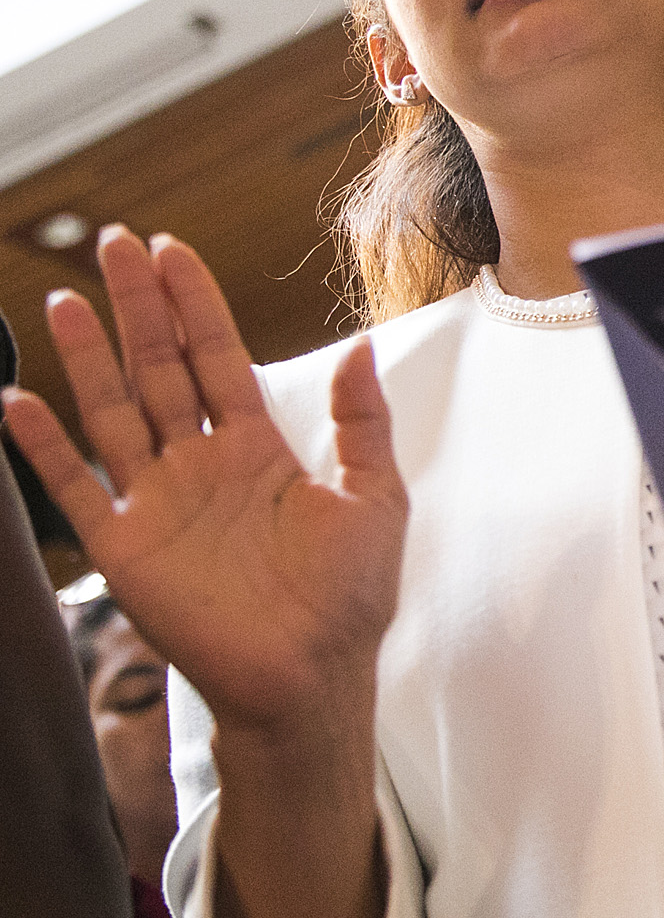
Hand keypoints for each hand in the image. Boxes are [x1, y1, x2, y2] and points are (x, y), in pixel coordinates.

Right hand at [0, 227, 407, 738]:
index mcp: (258, 449)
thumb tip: (362, 345)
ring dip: (90, 358)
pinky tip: (18, 401)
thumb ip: (362, 423)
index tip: (170, 250)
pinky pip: (77, 488)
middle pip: (161, 369)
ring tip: (67, 300)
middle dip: (139, 307)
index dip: (195, 305)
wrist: (314, 675)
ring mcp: (159, 502)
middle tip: (114, 241)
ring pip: (114, 412)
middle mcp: (201, 466)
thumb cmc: (350, 597)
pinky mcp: (127, 547)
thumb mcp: (375, 498)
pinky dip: (44, 448)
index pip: (218, 358)